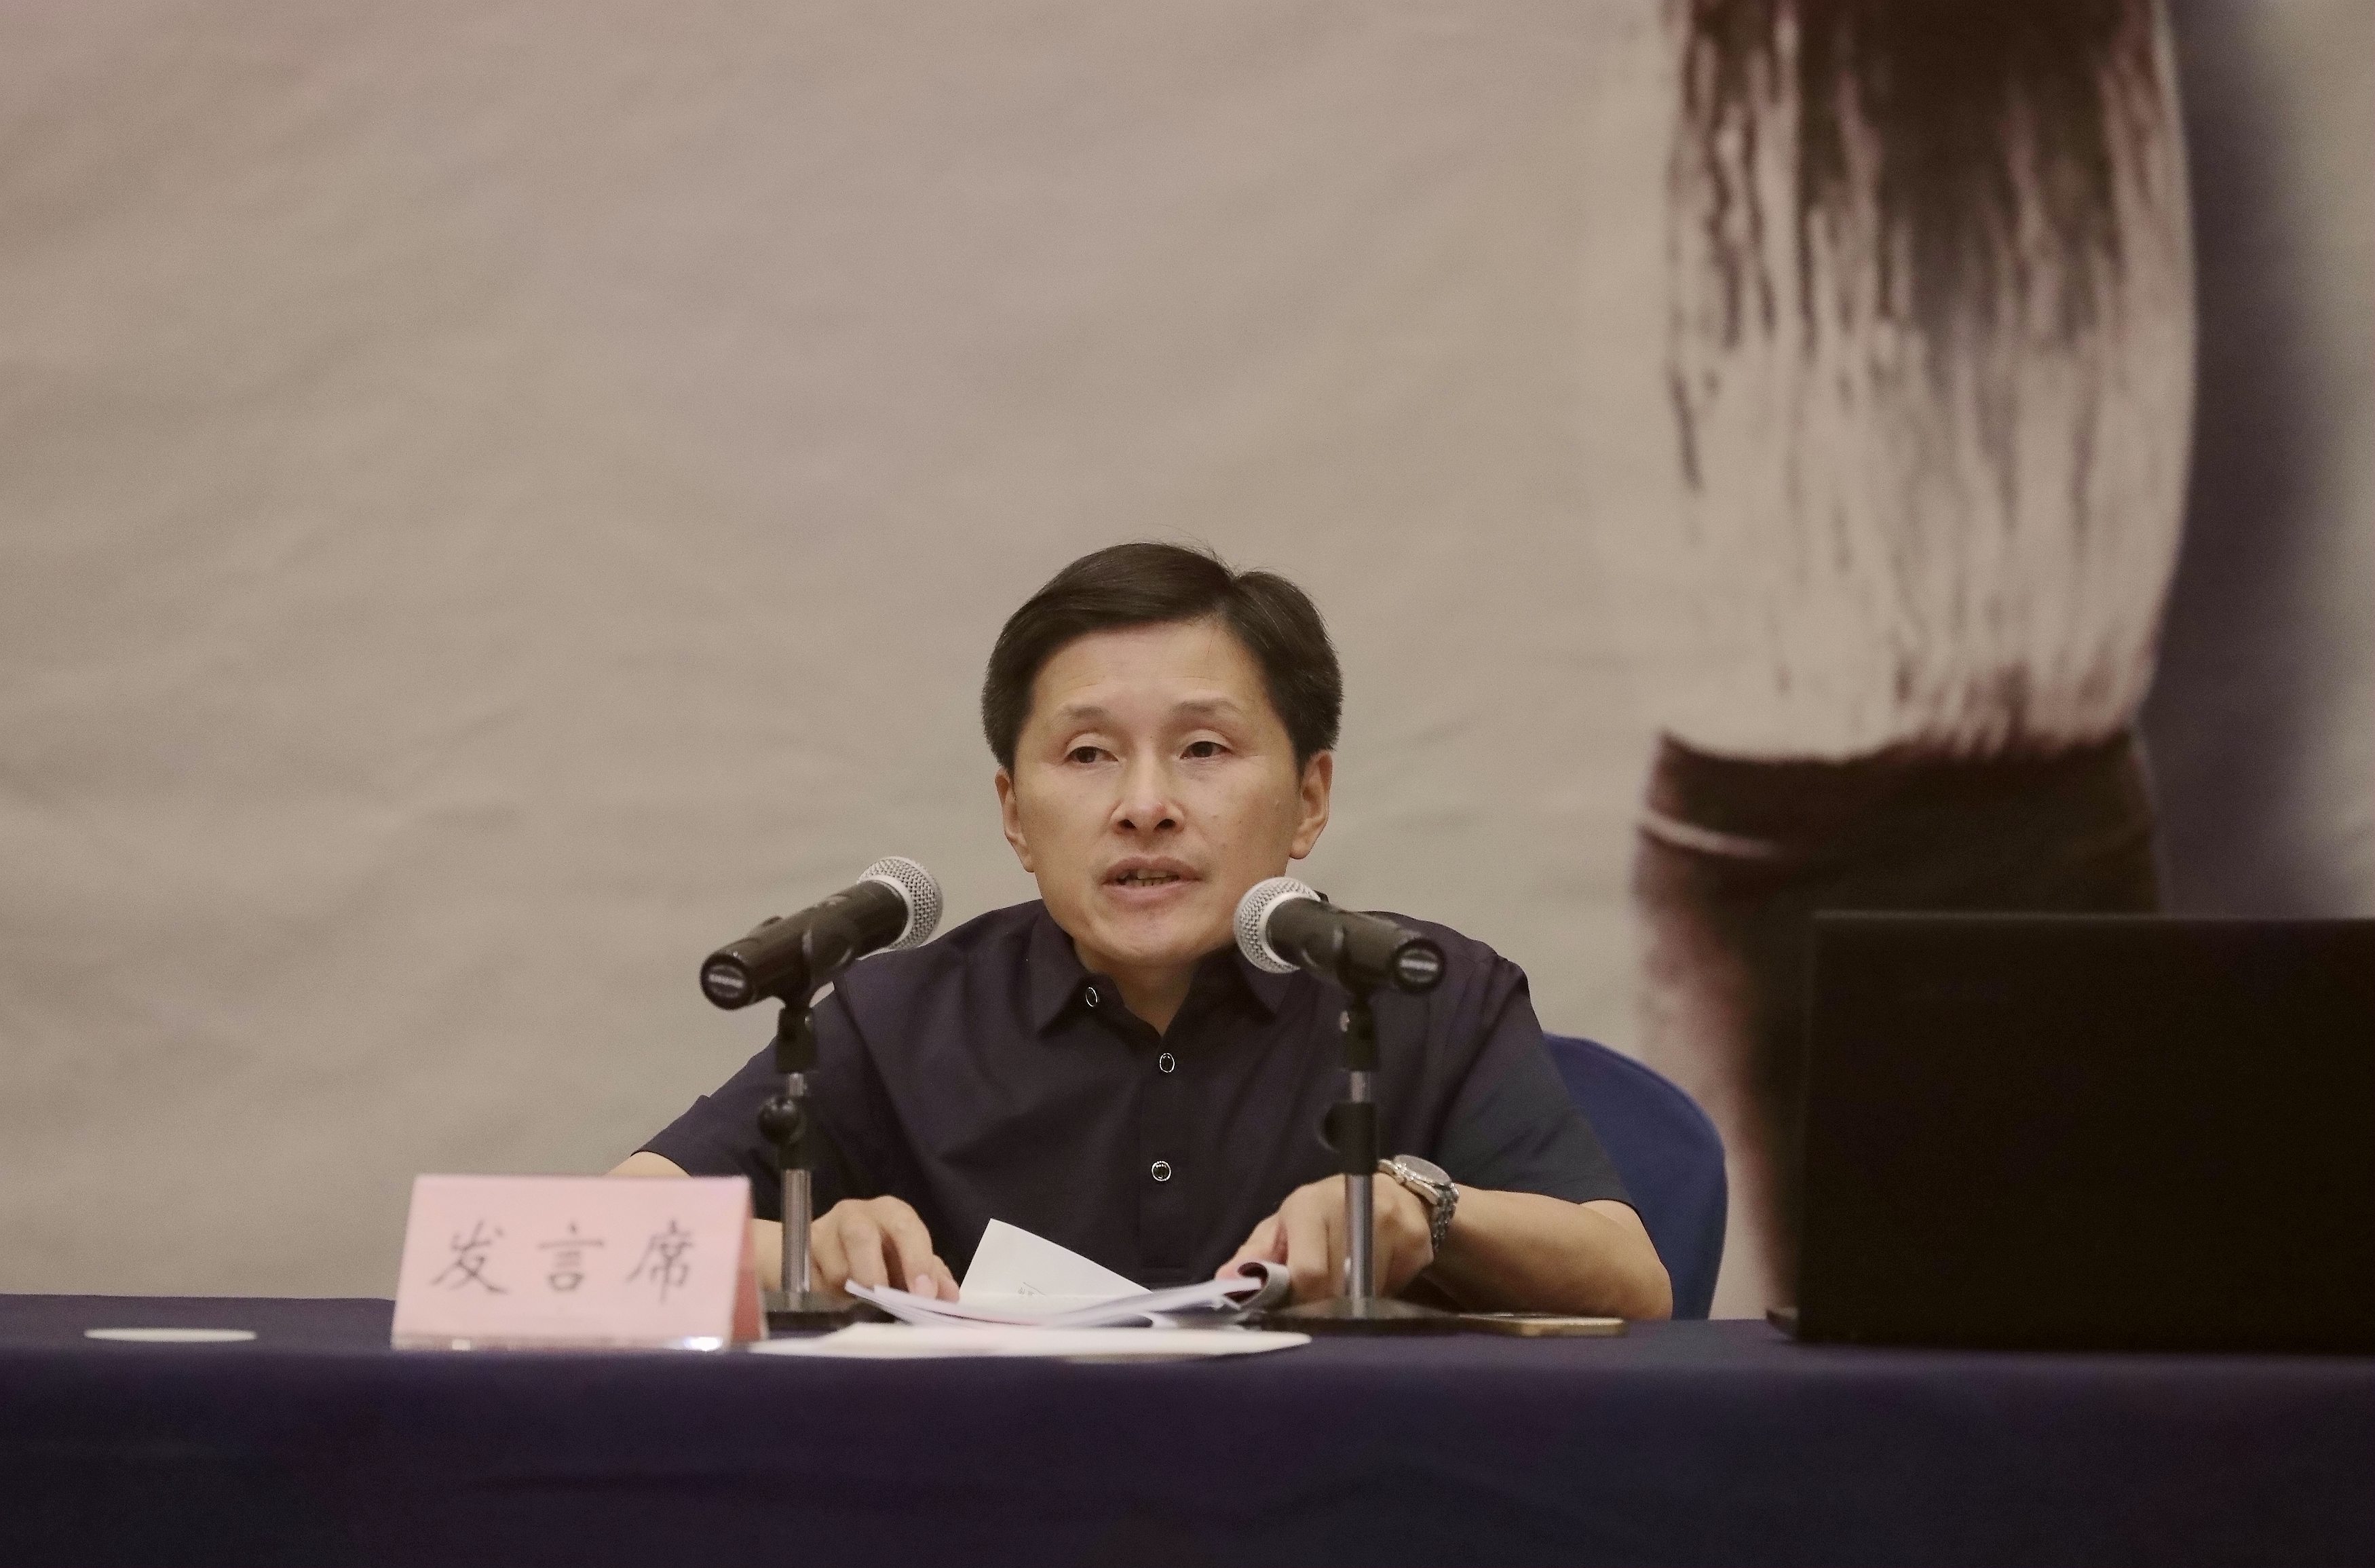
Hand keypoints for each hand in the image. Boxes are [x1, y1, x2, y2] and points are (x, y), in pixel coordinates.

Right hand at [810, 1196, 958, 1299]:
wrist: (820, 1259)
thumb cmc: (874, 1259)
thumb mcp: (906, 1265)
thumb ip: (930, 1276)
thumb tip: (949, 1295)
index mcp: (892, 1213)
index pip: (907, 1228)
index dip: (917, 1261)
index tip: (924, 1294)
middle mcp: (857, 1214)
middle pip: (863, 1236)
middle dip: (876, 1272)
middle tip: (884, 1300)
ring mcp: (824, 1231)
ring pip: (835, 1268)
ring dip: (851, 1290)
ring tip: (859, 1302)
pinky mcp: (799, 1252)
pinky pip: (815, 1280)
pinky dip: (829, 1296)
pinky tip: (835, 1300)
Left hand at [1217, 1174, 1436, 1303]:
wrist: (1387, 1193)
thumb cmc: (1321, 1217)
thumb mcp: (1283, 1227)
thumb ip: (1255, 1255)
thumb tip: (1225, 1282)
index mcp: (1309, 1205)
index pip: (1308, 1272)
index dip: (1303, 1300)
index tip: (1300, 1308)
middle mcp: (1353, 1206)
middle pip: (1340, 1286)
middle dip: (1328, 1303)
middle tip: (1324, 1303)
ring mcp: (1391, 1222)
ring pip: (1371, 1291)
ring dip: (1358, 1299)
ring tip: (1350, 1282)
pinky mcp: (1418, 1239)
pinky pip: (1397, 1286)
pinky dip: (1386, 1291)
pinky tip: (1379, 1273)